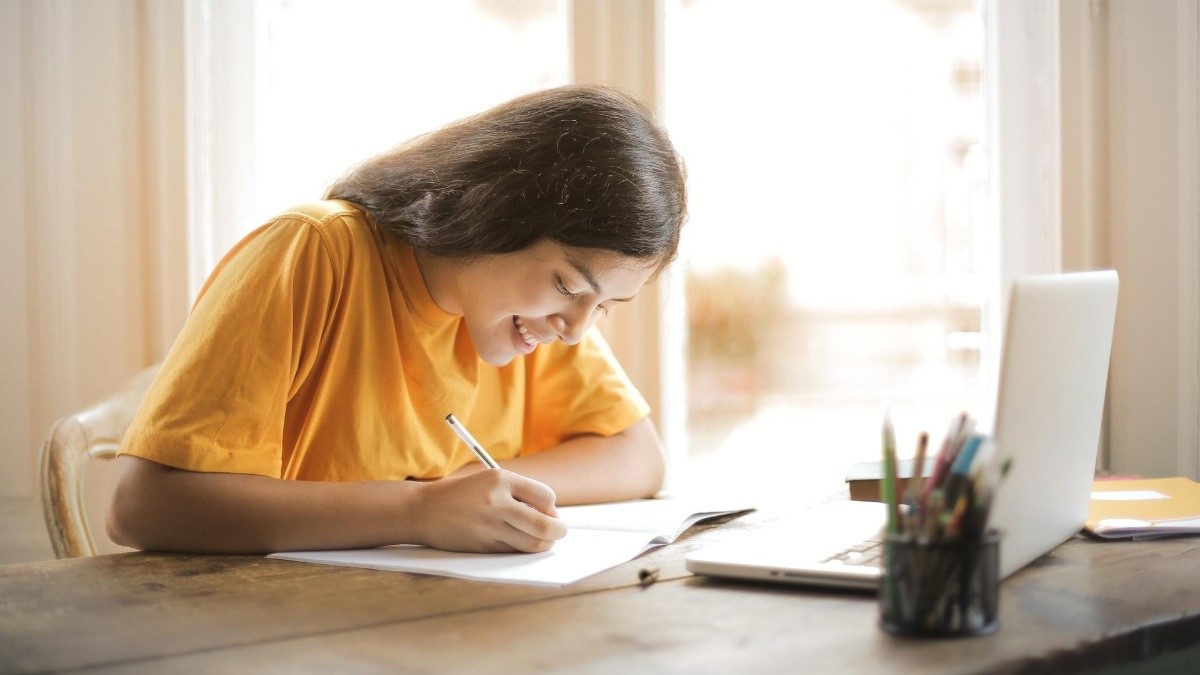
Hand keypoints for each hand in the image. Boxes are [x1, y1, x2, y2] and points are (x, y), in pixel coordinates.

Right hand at [412, 469, 566, 552]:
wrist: (423, 510)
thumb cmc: (461, 494)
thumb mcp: (489, 481)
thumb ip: (519, 493)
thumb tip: (552, 515)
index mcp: (500, 479)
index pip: (546, 496)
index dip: (552, 507)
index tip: (548, 511)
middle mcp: (496, 502)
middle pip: (544, 525)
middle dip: (558, 531)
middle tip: (559, 531)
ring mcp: (489, 526)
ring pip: (533, 543)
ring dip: (544, 544)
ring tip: (542, 539)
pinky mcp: (483, 545)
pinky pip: (514, 551)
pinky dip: (522, 549)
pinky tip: (518, 543)